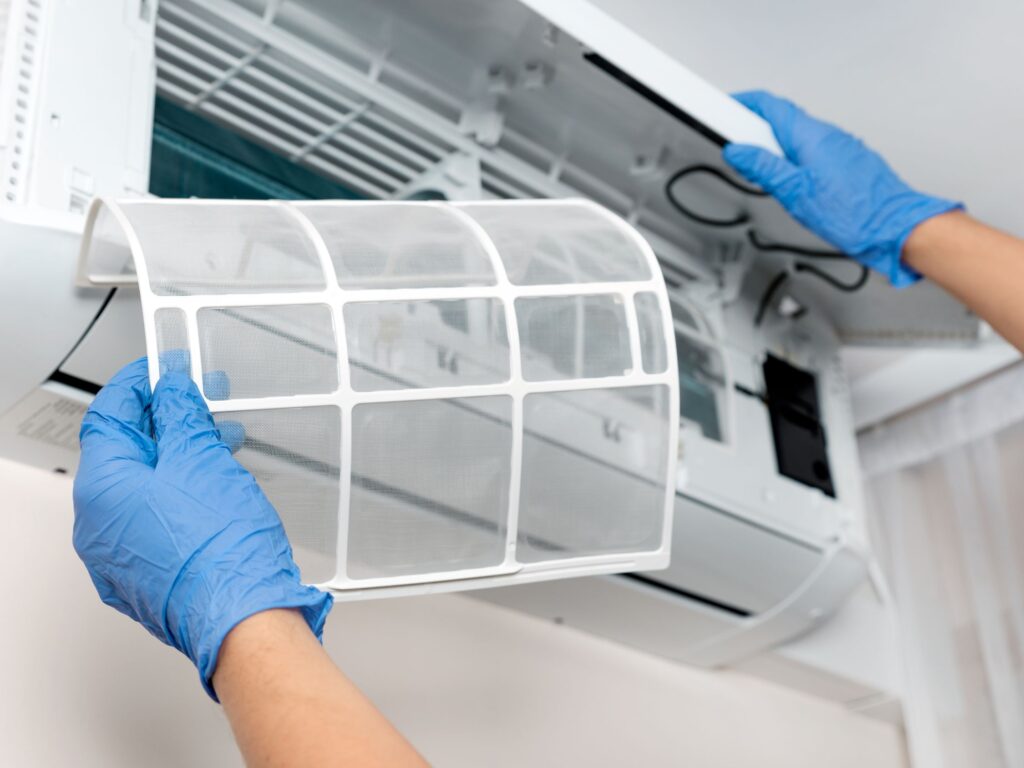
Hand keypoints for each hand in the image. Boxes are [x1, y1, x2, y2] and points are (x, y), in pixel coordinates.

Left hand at [72, 358, 331, 699]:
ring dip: (180, 456)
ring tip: (221, 441)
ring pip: (144, 488)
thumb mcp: (202, 458)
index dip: (138, 386)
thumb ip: (181, 416)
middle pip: (126, 453)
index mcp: (101, 490)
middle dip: (167, 421)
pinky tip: (215, 483)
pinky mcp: (148, 576)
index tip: (163, 371)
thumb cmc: (220, 549)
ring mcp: (121, 557)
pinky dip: (181, 493)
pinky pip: (156, 520)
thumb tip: (171, 392)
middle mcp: (99, 527)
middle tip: (199, 399)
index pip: (108, 416)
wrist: (244, 615)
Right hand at [723, 90, 960, 286]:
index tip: (722, 110)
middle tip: (736, 150)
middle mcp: (826, 134)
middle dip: (753, 131)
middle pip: (780, 120)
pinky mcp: (845, 162)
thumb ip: (763, 168)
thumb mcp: (795, 192)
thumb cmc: (854, 213)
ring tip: (763, 175)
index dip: (741, 104)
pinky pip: (811, 152)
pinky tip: (790, 182)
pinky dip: (792, 160)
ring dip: (773, 149)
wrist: (894, 227)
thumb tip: (738, 151)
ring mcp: (839, 147)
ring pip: (795, 138)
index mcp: (810, 135)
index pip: (769, 105)